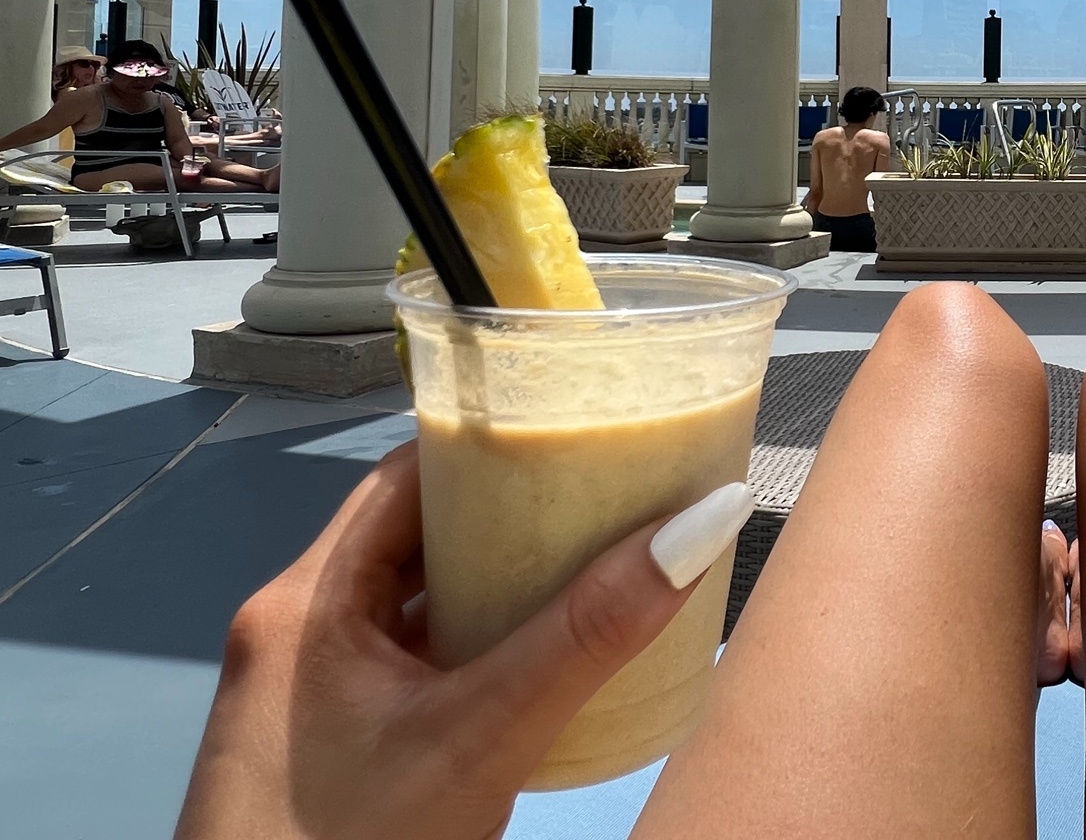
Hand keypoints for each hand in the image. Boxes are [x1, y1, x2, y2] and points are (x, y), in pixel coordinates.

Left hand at [173, 442, 725, 839]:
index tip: (583, 429)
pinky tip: (543, 657)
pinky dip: (477, 645)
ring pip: (417, 601)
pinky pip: (412, 661)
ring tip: (597, 560)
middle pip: (418, 532)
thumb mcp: (482, 738)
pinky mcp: (328, 741)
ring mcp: (309, 690)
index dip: (497, 442)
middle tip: (613, 493)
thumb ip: (587, 636)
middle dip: (516, 512)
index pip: (409, 473)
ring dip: (500, 581)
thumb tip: (704, 524)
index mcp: (307, 598)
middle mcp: (297, 626)